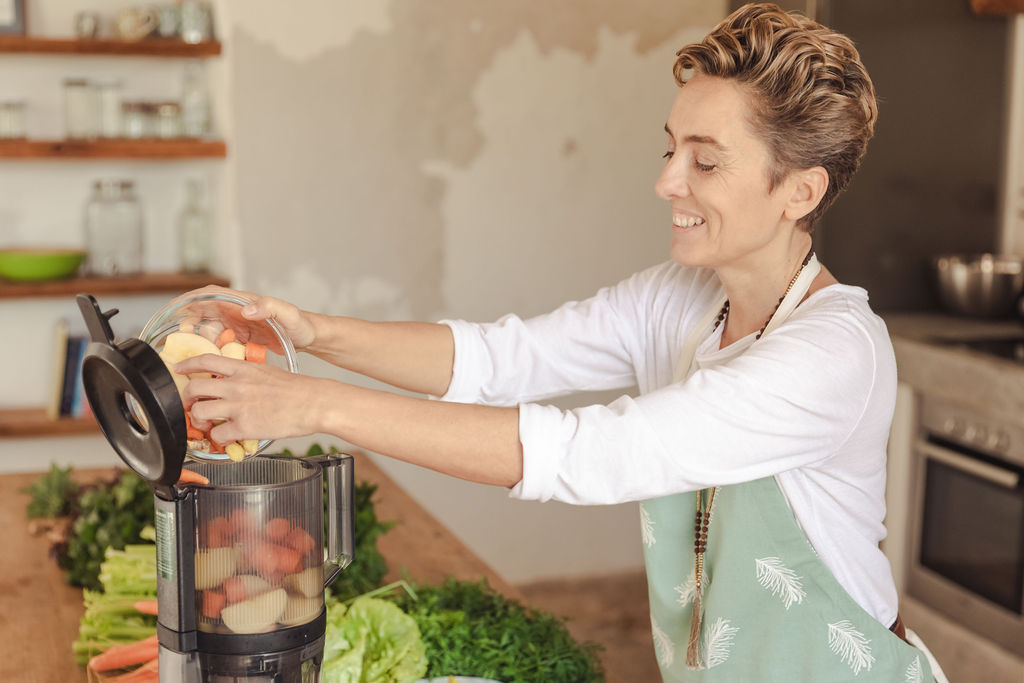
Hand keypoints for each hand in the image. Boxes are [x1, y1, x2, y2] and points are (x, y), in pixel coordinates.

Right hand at [173, 284, 316, 350]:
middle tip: (187, 338)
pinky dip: (215, 352)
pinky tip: (218, 361)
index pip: (209, 295)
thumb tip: (246, 309)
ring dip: (204, 341)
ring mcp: (237, 325)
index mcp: (242, 302)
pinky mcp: (240, 339)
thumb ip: (270, 307)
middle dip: (190, 323)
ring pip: (209, 331)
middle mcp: (236, 311)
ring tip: (210, 352)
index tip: (176, 309)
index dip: (190, 300)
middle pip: (202, 313)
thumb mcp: (288, 314)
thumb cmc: (301, 324)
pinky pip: (220, 345)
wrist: (309, 338)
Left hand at [176, 353, 330, 443]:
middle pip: (194, 388)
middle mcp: (235, 385)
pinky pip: (217, 435)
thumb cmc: (299, 390)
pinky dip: (219, 439)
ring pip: (199, 412)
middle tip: (192, 405)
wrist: (314, 402)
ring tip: (208, 424)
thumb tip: (237, 383)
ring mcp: (237, 406)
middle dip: (187, 399)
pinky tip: (229, 437)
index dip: (187, 365)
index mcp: (243, 369)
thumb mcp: (268, 372)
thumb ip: (248, 376)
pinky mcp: (244, 427)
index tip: (179, 369)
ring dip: (199, 420)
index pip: (205, 361)